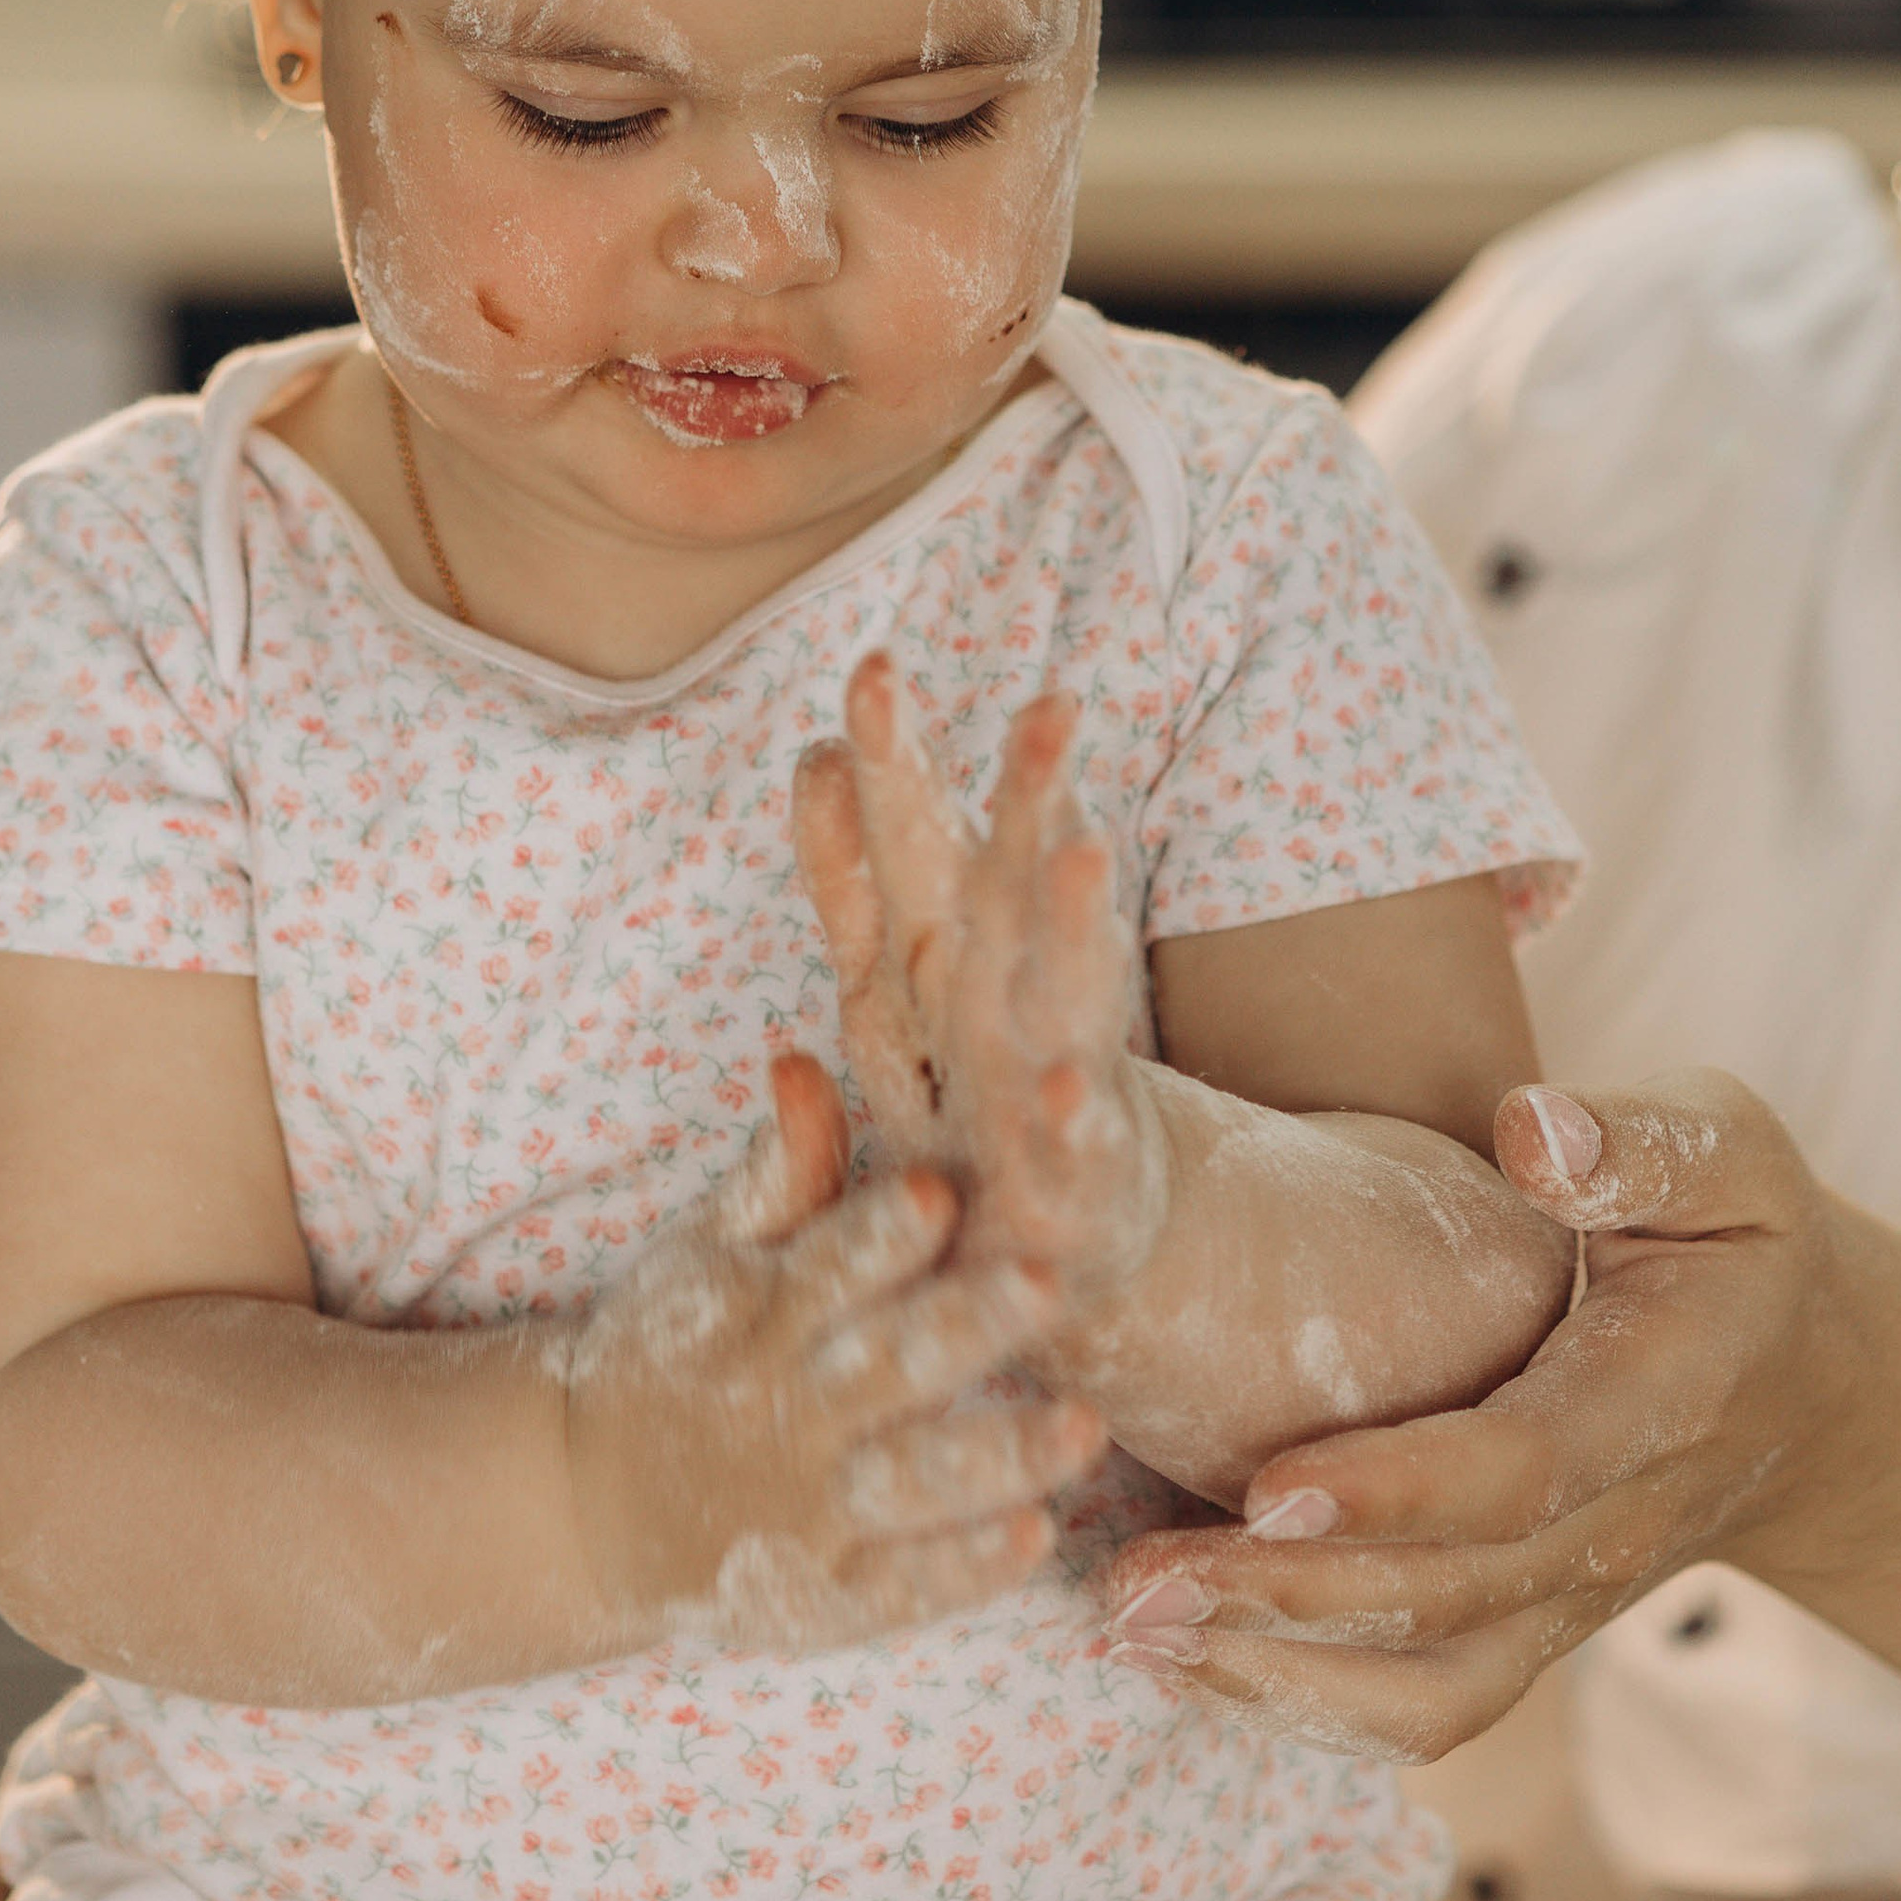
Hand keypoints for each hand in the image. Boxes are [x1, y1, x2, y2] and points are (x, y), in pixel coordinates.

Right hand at [563, 1049, 1101, 1652]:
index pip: (829, 1264)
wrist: (579, 1499)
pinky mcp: (824, 1590)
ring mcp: (808, 1505)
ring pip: (910, 1480)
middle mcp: (790, 1406)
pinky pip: (898, 1584)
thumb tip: (803, 1061)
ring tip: (1084, 1429)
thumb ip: (777, 1169)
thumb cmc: (671, 1347)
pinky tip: (1036, 1538)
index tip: (939, 1194)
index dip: (879, 1233)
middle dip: (964, 1328)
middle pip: (887, 1365)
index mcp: (764, 1311)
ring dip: (995, 1458)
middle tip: (1049, 1286)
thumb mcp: (709, 1252)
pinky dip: (961, 1568)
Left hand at [792, 656, 1165, 1314]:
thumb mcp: (894, 985)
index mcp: (957, 942)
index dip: (899, 760)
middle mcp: (1018, 994)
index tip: (874, 669)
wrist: (1081, 1230)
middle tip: (1048, 703)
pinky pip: (1076, 1148)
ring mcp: (1058, 1079)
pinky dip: (1074, 1119)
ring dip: (1081, 922)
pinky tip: (1063, 1088)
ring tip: (1084, 848)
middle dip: (1032, 795)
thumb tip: (816, 750)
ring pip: (1072, 990)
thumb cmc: (973, 1086)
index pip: (923, 836)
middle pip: (1020, 882)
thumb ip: (853, 879)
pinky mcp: (1080, 1182)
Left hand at [1090, 1063, 1835, 1761]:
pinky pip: (1425, 1709)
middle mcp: (1614, 1528)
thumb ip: (1640, 1140)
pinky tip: (1185, 1662)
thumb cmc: (1737, 1238)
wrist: (1808, 1387)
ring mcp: (1569, 1599)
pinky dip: (1305, 1708)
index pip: (1521, 1470)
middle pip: (1446, 1595)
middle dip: (1283, 1596)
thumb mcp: (1730, 1155)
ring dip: (1271, 1670)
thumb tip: (1531, 1130)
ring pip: (1428, 1683)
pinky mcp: (1526, 1629)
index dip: (1395, 1490)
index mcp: (1657, 1400)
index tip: (1263, 1482)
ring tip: (1127, 1630)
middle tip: (1131, 1580)